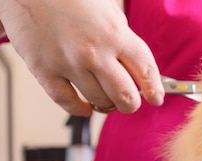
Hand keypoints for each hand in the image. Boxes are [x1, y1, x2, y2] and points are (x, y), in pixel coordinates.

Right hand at [0, 0, 163, 114]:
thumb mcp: (107, 11)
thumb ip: (123, 39)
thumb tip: (137, 68)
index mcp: (115, 34)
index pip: (146, 71)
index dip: (155, 89)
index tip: (156, 98)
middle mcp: (94, 52)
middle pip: (125, 96)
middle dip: (132, 103)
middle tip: (130, 101)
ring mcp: (69, 63)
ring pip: (100, 102)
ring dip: (106, 104)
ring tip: (106, 97)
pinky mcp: (44, 71)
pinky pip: (68, 103)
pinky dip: (80, 109)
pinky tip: (85, 106)